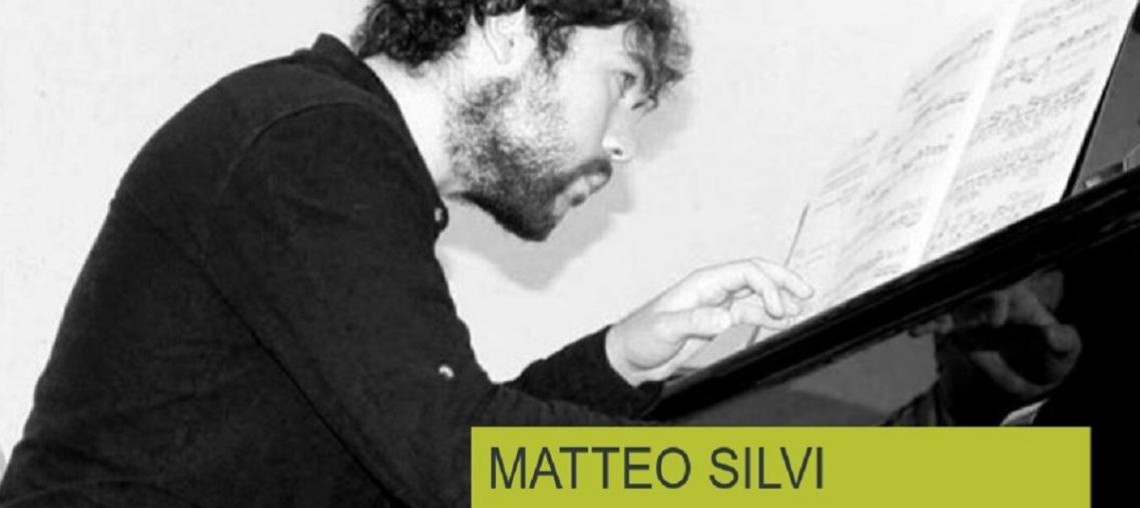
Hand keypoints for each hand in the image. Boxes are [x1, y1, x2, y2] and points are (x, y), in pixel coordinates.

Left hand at [606, 258, 812, 384]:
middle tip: (806, 293)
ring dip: (778, 298)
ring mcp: (716, 304)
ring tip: (799, 309)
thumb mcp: (665, 329)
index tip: (780, 309)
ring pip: (755, 293)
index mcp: (701, 283)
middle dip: (782, 280)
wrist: (630, 357)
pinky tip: (780, 322)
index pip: (745, 272)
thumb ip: (695, 321)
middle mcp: (712, 289)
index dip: (768, 286)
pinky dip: (767, 315)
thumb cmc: (640, 338)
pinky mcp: (716, 320)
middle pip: (755, 274)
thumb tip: (725, 317)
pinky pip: (748, 312)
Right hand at [911, 271, 1080, 422]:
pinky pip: (938, 320)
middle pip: (974, 288)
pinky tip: (915, 329)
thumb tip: (1056, 333)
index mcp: (1022, 301)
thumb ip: (1064, 343)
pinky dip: (927, 324)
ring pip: (952, 302)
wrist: (1020, 382)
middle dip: (964, 297)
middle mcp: (993, 300)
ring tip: (931, 322)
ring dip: (940, 310)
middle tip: (956, 319)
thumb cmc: (1046, 362)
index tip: (997, 321)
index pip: (1009, 288)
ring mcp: (971, 311)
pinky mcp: (955, 325)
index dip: (1001, 298)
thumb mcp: (1062, 357)